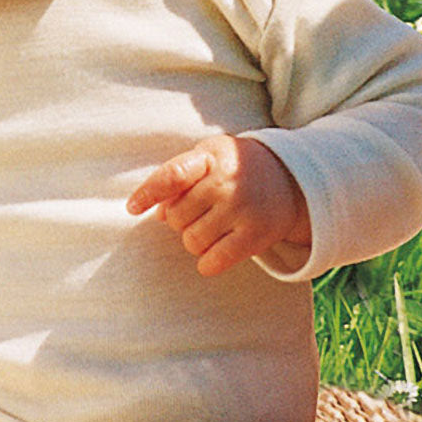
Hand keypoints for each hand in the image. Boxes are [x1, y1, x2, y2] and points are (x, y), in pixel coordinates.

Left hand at [126, 134, 310, 276]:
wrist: (289, 176)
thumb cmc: (234, 169)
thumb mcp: (207, 159)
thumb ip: (178, 178)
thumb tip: (155, 212)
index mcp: (209, 158)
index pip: (171, 176)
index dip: (148, 193)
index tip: (132, 208)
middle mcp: (226, 182)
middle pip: (175, 217)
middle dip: (179, 220)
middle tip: (200, 212)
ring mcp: (242, 208)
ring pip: (192, 241)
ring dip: (194, 240)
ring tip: (212, 227)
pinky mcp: (256, 234)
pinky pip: (214, 261)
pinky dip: (208, 263)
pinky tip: (216, 252)